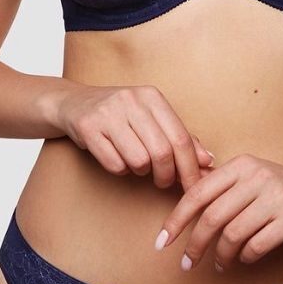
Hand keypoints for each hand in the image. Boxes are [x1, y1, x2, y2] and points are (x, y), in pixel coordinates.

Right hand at [53, 83, 213, 190]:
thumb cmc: (121, 115)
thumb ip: (179, 139)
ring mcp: (108, 113)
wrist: (74, 103)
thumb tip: (208, 162)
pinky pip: (115, 164)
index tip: (195, 187)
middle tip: (163, 182)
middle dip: (166, 175)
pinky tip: (116, 157)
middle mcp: (132, 100)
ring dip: (140, 171)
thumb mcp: (151, 119)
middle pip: (162, 152)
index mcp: (152, 97)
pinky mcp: (88, 127)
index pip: (181, 137)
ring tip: (135, 162)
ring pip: (139, 160)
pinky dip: (119, 169)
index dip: (191, 167)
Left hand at [153, 153, 282, 270]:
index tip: (162, 242)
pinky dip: (245, 257)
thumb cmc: (282, 189)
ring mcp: (278, 196)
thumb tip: (182, 200)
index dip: (176, 219)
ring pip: (234, 233)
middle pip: (213, 216)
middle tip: (187, 263)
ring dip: (221, 255)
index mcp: (241, 165)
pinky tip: (244, 260)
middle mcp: (257, 176)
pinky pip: (258, 244)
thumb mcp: (251, 177)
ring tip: (219, 265)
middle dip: (195, 244)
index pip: (199, 192)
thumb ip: (221, 186)